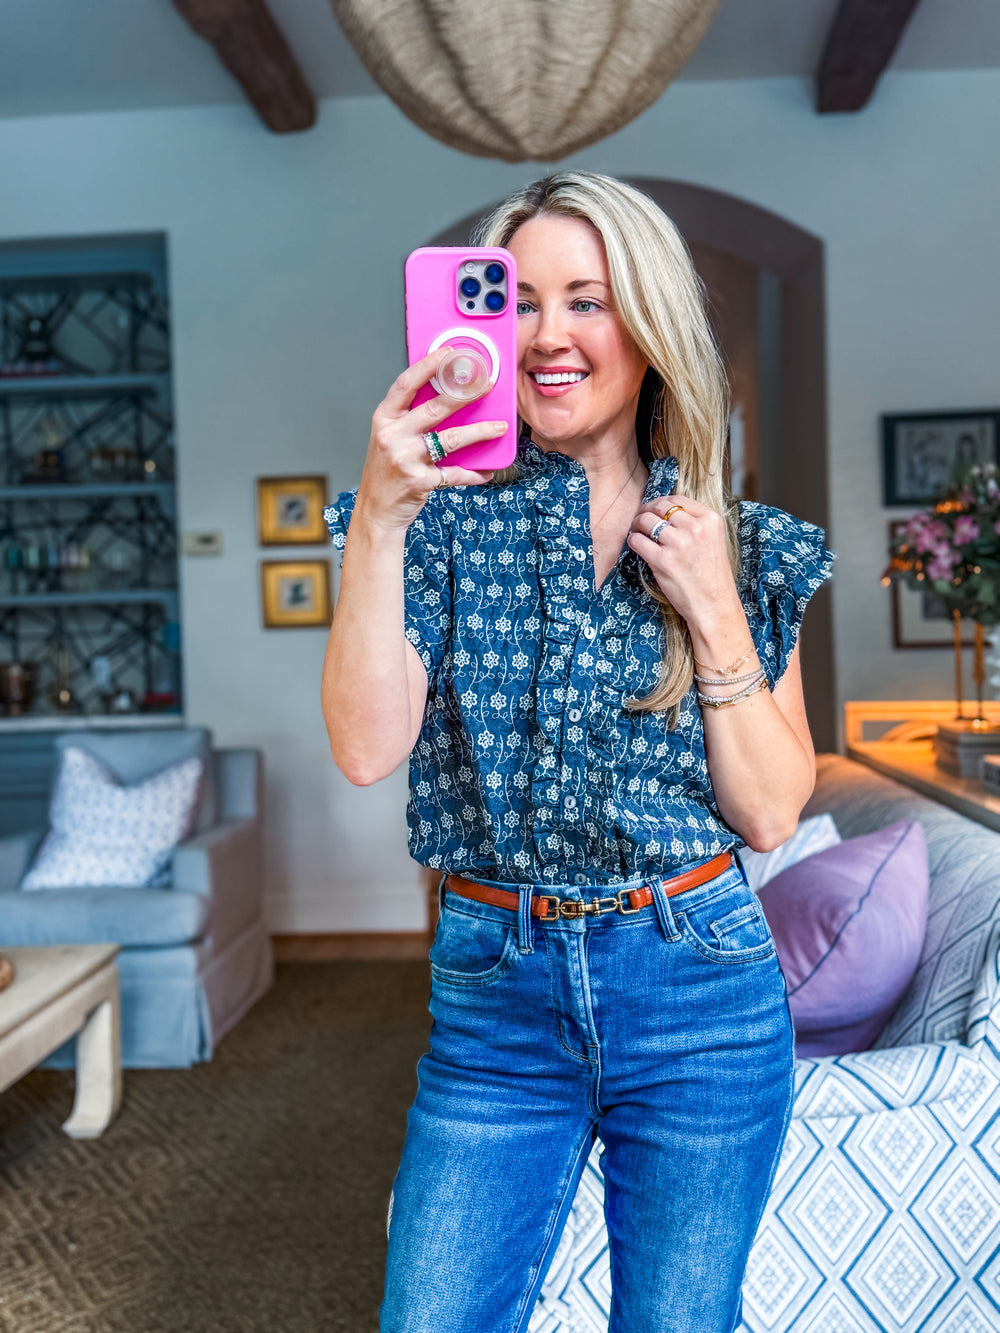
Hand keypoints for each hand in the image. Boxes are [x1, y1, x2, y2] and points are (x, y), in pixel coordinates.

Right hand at [355, 347, 507, 534]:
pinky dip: (473, 473)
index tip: (449, 353)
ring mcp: (406, 459)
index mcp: (385, 419)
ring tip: (500, 427)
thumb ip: (410, 419)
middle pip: (435, 408)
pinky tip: (487, 471)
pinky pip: (455, 474)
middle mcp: (393, 436)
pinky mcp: (420, 481)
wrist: (376, 511)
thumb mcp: (390, 438)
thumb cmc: (386, 472)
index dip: (427, 365)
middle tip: (487, 384)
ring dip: (480, 431)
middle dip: (465, 394)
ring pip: (451, 439)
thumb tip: (447, 398)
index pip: (406, 384)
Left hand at [626, 494, 739, 626]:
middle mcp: (695, 529)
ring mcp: (679, 544)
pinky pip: (638, 540)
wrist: (714, 604)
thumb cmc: (711, 575)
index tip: (653, 509)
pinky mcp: (663, 561)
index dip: (660, 502)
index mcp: (710, 520)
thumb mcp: (712, 540)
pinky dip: (633, 540)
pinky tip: (636, 544)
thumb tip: (665, 510)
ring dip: (637, 524)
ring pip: (646, 521)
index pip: (677, 500)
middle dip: (646, 510)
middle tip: (640, 518)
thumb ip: (694, 523)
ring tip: (636, 531)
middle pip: (660, 507)